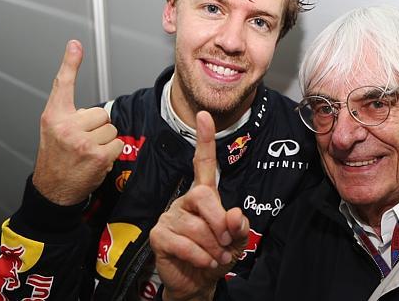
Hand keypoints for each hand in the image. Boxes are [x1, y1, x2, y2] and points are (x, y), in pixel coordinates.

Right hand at [32, 40, 123, 204]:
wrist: (53, 189)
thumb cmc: (56, 158)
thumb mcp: (52, 130)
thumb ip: (69, 113)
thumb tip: (89, 103)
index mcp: (53, 117)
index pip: (62, 85)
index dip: (70, 63)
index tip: (75, 45)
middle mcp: (66, 126)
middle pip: (101, 113)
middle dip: (96, 128)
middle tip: (81, 142)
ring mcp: (81, 141)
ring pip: (111, 129)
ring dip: (104, 142)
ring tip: (86, 153)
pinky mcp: (96, 155)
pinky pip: (117, 144)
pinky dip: (111, 154)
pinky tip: (95, 161)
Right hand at [150, 111, 248, 300]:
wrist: (199, 282)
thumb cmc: (218, 255)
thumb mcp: (236, 240)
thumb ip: (239, 226)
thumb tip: (233, 214)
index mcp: (204, 195)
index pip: (204, 163)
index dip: (205, 140)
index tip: (204, 116)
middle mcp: (185, 201)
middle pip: (204, 196)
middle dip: (220, 221)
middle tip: (227, 242)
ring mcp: (170, 217)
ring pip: (195, 226)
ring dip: (213, 247)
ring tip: (217, 257)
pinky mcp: (159, 235)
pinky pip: (182, 243)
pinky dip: (199, 256)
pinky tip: (204, 262)